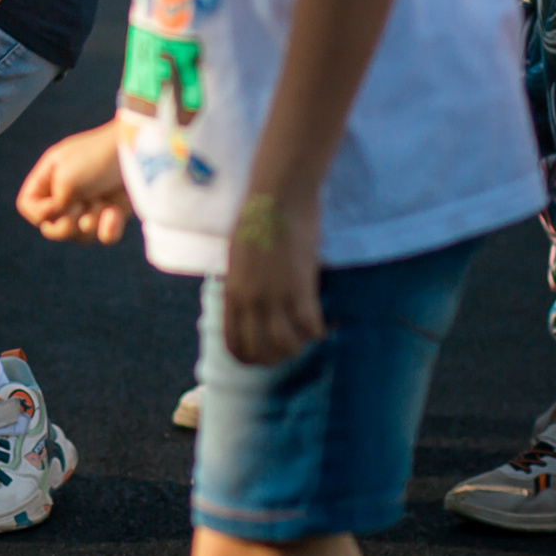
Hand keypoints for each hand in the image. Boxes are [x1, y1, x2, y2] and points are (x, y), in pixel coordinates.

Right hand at [15, 120, 130, 244]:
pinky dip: (108, 229)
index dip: (39, 213)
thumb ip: (53, 204)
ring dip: (89, 223)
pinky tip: (114, 214)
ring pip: (78, 235)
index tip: (57, 205)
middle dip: (64, 226)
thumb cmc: (98, 157)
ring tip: (103, 204)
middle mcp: (67, 192)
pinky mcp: (113, 214)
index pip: (28, 205)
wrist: (140, 153)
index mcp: (50, 176)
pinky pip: (103, 237)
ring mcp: (91, 204)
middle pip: (51, 227)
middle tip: (77, 213)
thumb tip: (62, 222)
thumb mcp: (66, 175)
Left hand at [220, 195, 322, 365]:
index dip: (248, 358)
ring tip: (307, 336)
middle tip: (290, 350)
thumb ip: (240, 285)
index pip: (234, 343)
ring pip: (286, 345)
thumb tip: (246, 305)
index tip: (263, 358)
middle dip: (276, 357)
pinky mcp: (300, 288)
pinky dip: (319, 331)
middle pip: (260, 350)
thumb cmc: (256, 221)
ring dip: (299, 347)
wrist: (276, 197)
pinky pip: (310, 327)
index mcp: (231, 293)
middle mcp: (250, 300)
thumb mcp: (237, 259)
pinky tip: (324, 324)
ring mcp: (274, 296)